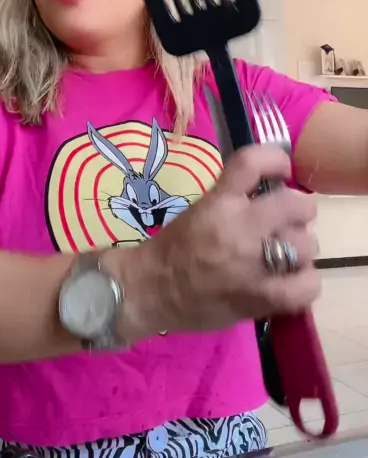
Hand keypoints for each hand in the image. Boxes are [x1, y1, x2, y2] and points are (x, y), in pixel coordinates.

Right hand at [113, 145, 320, 339]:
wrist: (151, 290)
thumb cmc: (173, 248)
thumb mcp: (201, 208)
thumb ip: (236, 198)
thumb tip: (273, 191)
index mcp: (220, 202)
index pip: (253, 162)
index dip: (276, 159)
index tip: (281, 170)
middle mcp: (240, 228)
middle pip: (295, 205)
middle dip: (298, 210)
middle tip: (288, 220)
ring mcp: (254, 264)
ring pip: (306, 246)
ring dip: (300, 248)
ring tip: (286, 254)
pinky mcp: (260, 297)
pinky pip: (306, 286)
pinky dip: (305, 281)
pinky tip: (292, 280)